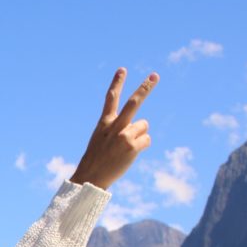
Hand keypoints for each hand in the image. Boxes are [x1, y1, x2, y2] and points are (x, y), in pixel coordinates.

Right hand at [70, 68, 158, 190]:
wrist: (91, 177)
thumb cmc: (97, 159)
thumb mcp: (101, 139)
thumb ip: (118, 128)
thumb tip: (142, 125)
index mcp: (104, 123)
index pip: (110, 99)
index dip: (116, 83)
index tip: (122, 69)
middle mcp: (114, 127)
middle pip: (133, 103)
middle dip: (145, 88)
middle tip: (155, 76)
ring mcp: (123, 136)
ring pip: (143, 125)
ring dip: (139, 135)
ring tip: (125, 148)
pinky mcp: (132, 147)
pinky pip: (147, 139)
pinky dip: (142, 146)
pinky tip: (130, 154)